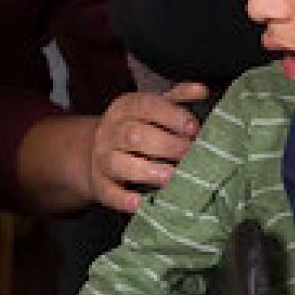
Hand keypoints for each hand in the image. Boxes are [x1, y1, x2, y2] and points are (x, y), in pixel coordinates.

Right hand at [89, 82, 206, 212]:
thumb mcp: (152, 108)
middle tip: (190, 155)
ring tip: (171, 177)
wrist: (93, 150)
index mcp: (125, 108)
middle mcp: (110, 131)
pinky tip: (141, 203)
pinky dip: (124, 199)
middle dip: (165, 145)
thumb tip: (202, 90)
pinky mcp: (100, 184)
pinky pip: (109, 192)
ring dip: (146, 170)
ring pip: (118, 163)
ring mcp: (103, 158)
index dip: (171, 116)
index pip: (146, 106)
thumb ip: (177, 98)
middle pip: (133, 135)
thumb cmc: (135, 127)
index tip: (194, 128)